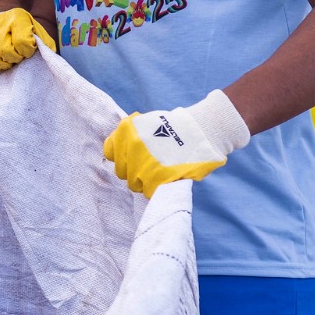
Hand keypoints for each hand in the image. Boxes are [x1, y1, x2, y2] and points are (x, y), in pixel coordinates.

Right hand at [0, 8, 54, 74]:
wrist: (7, 18)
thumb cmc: (28, 32)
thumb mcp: (40, 34)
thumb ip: (45, 46)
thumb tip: (48, 58)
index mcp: (18, 17)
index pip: (22, 41)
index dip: (26, 52)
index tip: (27, 53)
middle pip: (4, 50)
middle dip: (13, 59)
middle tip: (16, 58)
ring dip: (1, 65)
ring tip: (6, 61)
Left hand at [104, 90, 249, 196]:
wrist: (203, 129)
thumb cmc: (176, 127)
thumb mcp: (145, 122)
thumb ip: (129, 137)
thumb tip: (118, 154)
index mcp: (126, 130)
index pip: (110, 153)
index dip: (122, 158)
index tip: (132, 159)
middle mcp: (132, 146)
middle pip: (122, 171)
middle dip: (134, 171)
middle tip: (149, 168)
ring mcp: (144, 163)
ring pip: (134, 184)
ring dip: (145, 182)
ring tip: (159, 174)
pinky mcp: (158, 177)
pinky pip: (149, 191)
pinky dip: (156, 189)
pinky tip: (165, 180)